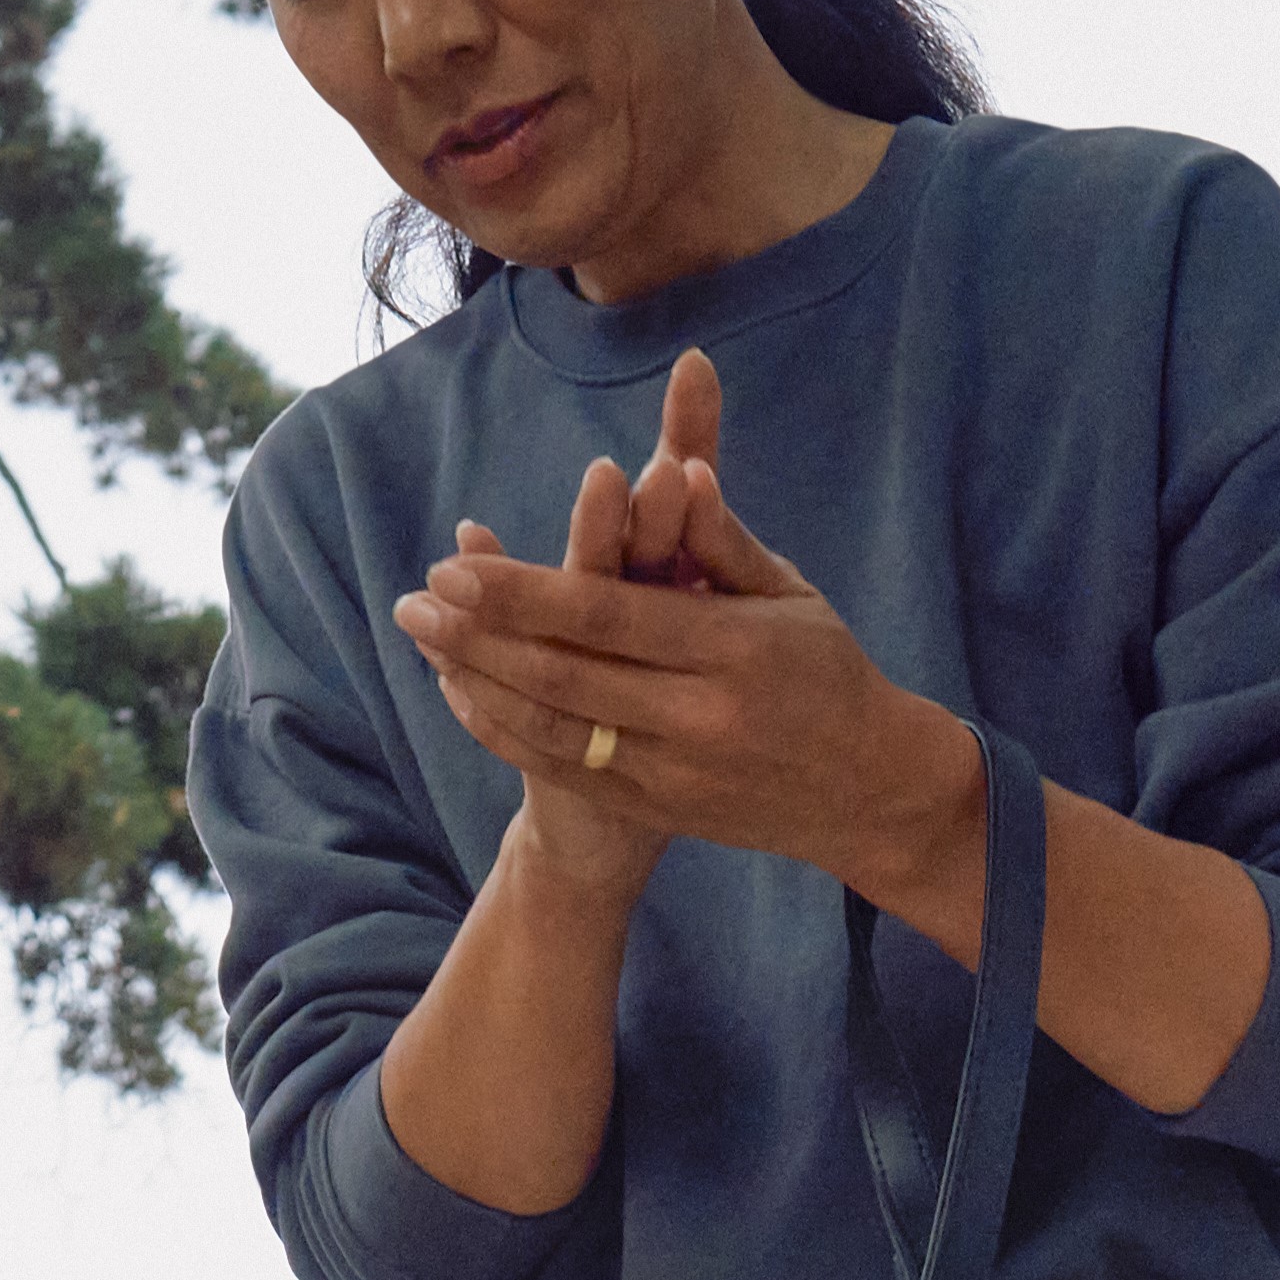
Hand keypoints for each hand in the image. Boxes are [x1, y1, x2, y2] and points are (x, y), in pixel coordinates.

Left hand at [391, 347, 987, 910]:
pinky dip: (506, 733)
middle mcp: (699, 716)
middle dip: (478, 636)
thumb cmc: (826, 669)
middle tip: (414, 598)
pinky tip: (463, 694)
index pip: (605, 616)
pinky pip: (565, 769)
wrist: (866, 788)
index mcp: (732, 649)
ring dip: (476, 682)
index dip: (523, 593)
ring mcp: (675, 772)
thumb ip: (721, 540)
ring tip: (422, 638)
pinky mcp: (660, 808)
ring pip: (553, 728)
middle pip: (563, 675)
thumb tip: (676, 470)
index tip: (459, 566)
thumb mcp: (789, 593)